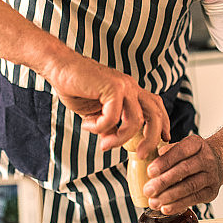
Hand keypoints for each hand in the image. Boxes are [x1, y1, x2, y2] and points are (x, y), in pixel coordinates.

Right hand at [45, 54, 169, 155]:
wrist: (58, 68)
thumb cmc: (74, 87)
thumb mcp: (95, 112)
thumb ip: (108, 124)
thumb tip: (112, 140)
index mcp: (130, 90)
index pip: (155, 107)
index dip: (163, 124)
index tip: (164, 140)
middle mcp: (131, 87)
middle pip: (155, 115)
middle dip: (151, 139)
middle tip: (140, 155)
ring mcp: (124, 85)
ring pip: (135, 120)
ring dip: (119, 138)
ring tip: (104, 144)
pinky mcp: (113, 87)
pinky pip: (113, 117)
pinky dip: (99, 127)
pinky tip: (87, 124)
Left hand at [141, 134, 222, 214]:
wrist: (216, 162)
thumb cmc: (192, 155)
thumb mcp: (181, 147)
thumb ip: (167, 151)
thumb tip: (153, 156)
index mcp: (196, 144)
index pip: (180, 151)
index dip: (165, 162)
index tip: (150, 172)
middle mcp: (207, 159)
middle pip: (184, 170)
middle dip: (164, 182)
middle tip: (148, 190)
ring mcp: (211, 176)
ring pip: (189, 186)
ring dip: (169, 196)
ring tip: (154, 202)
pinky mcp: (211, 192)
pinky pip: (194, 199)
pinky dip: (178, 205)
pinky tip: (165, 208)